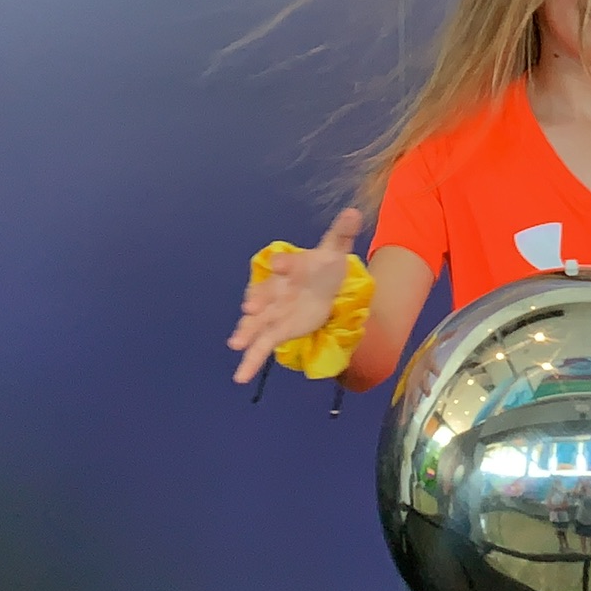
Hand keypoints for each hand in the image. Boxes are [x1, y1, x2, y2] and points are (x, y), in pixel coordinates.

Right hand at [228, 208, 363, 384]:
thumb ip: (342, 233)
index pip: (287, 262)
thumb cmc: (324, 266)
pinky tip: (241, 377)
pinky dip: (251, 361)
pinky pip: (261, 346)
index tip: (280, 264)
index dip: (284, 263)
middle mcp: (276, 289)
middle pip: (264, 294)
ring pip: (256, 322)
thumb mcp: (336, 250)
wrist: (320, 286)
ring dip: (247, 331)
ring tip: (237, 343)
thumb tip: (354, 212)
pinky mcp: (276, 330)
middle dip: (257, 299)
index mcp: (292, 266)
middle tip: (251, 307)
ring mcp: (273, 311)